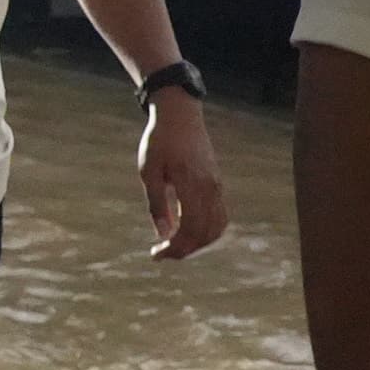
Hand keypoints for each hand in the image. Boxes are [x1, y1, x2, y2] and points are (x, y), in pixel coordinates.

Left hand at [138, 96, 229, 259]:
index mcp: (191, 185)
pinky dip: (207, 231)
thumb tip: (162, 235)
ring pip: (216, 227)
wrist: (180, 115)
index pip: (190, 229)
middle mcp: (210, 189)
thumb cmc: (160, 141)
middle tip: (162, 253)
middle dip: (184, 250)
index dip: (175, 248)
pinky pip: (220, 216)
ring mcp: (217, 186)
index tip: (156, 254)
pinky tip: (189, 232)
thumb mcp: (149, 172)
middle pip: (205, 233)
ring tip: (175, 245)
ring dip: (197, 242)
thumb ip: (156, 204)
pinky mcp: (217, 184)